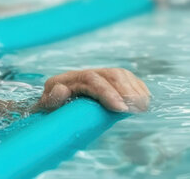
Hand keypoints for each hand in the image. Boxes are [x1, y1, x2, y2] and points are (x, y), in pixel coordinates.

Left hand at [35, 68, 149, 112]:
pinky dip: (137, 87)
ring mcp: (96, 76)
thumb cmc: (50, 114)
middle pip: (110, 74)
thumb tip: (61, 90)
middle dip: (126, 91)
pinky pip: (126, 78)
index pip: (92, 80)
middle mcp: (83, 75)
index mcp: (67, 80)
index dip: (108, 93)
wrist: (49, 110)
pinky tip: (144, 99)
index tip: (121, 109)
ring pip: (120, 75)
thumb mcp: (46, 109)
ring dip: (134, 89)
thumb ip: (52, 100)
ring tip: (142, 106)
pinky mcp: (106, 82)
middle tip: (137, 108)